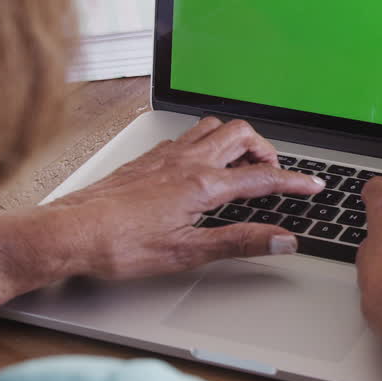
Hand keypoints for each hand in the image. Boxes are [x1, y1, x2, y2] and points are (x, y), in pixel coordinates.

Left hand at [45, 116, 324, 279]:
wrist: (68, 233)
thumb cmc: (117, 245)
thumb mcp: (187, 252)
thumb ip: (239, 242)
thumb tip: (281, 240)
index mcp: (201, 185)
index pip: (262, 177)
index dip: (294, 181)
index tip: (313, 186)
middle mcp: (185, 162)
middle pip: (242, 135)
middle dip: (267, 151)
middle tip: (275, 174)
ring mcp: (165, 156)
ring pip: (214, 127)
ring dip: (237, 141)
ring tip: (243, 165)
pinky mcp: (148, 159)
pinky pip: (188, 136)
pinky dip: (208, 144)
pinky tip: (202, 166)